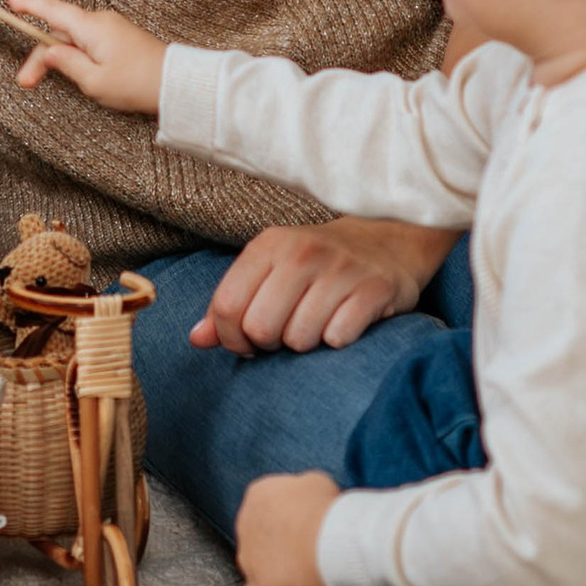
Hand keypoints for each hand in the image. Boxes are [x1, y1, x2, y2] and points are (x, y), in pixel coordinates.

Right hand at [9, 0, 167, 114]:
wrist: (176, 84)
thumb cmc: (136, 84)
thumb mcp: (94, 81)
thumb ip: (66, 64)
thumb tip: (49, 51)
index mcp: (91, 27)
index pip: (52, 10)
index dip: (30, 5)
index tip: (10, 2)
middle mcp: (101, 20)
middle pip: (60, 30)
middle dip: (42, 53)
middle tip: (27, 81)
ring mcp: (112, 27)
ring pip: (74, 37)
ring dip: (60, 56)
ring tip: (51, 81)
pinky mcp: (121, 37)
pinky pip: (90, 40)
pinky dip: (77, 53)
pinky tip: (77, 72)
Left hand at [188, 215, 450, 358]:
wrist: (387, 242)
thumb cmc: (315, 266)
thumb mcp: (268, 272)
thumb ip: (230, 304)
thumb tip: (197, 339)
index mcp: (268, 245)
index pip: (227, 306)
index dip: (232, 338)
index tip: (247, 342)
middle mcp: (302, 252)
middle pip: (261, 328)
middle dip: (269, 344)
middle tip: (284, 335)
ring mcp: (341, 268)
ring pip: (300, 339)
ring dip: (306, 343)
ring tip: (316, 326)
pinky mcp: (376, 288)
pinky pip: (338, 337)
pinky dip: (338, 340)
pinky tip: (343, 323)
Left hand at [236, 469, 338, 585]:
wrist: (328, 542)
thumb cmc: (326, 510)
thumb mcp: (317, 482)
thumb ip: (301, 489)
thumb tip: (305, 500)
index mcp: (258, 494)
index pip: (265, 506)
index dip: (286, 518)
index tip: (304, 526)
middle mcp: (244, 523)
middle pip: (257, 536)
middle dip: (278, 543)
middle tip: (304, 550)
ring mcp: (247, 558)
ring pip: (253, 565)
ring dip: (272, 570)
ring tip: (300, 575)